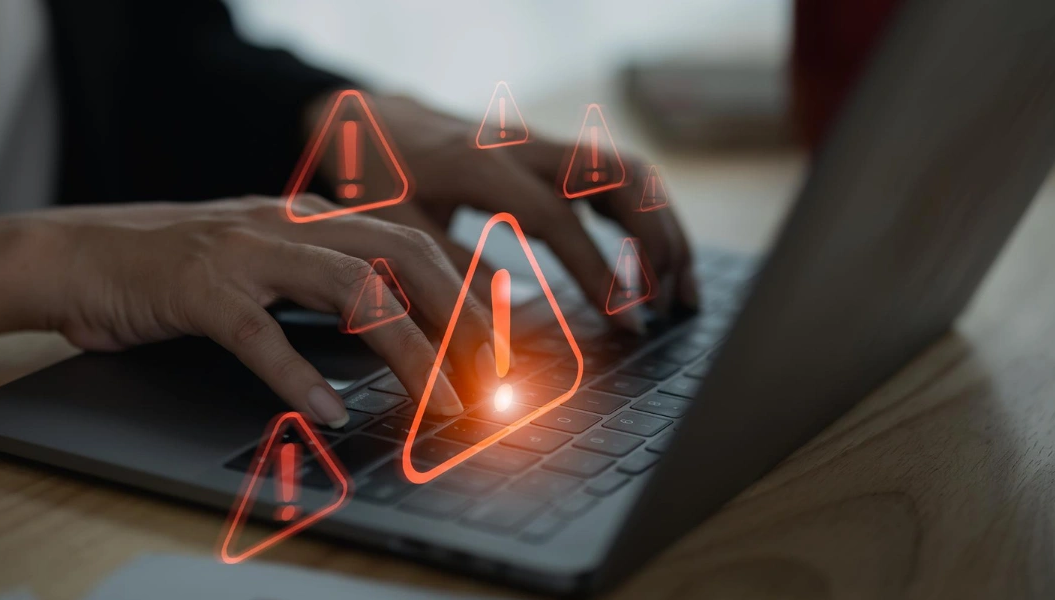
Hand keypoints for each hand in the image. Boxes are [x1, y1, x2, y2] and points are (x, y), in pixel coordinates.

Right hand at [0, 196, 500, 425]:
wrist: (76, 254)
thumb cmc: (176, 268)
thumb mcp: (266, 264)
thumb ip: (325, 284)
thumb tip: (398, 329)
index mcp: (312, 219)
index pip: (412, 247)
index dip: (465, 295)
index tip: (499, 345)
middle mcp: (290, 225)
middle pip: (403, 260)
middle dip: (459, 319)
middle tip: (491, 376)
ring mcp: (245, 252)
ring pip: (353, 292)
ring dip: (407, 350)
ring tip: (439, 399)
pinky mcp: (198, 289)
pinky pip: (262, 335)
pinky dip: (299, 377)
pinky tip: (326, 412)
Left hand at [341, 94, 698, 332]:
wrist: (372, 119)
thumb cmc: (378, 178)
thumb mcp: (395, 229)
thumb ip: (449, 271)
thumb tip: (505, 331)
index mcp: (479, 166)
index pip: (557, 218)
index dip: (598, 271)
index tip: (630, 320)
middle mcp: (521, 146)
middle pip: (615, 177)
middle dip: (657, 240)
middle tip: (675, 304)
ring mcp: (540, 144)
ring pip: (626, 170)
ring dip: (664, 225)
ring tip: (683, 288)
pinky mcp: (549, 152)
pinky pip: (614, 174)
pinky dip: (646, 215)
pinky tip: (656, 259)